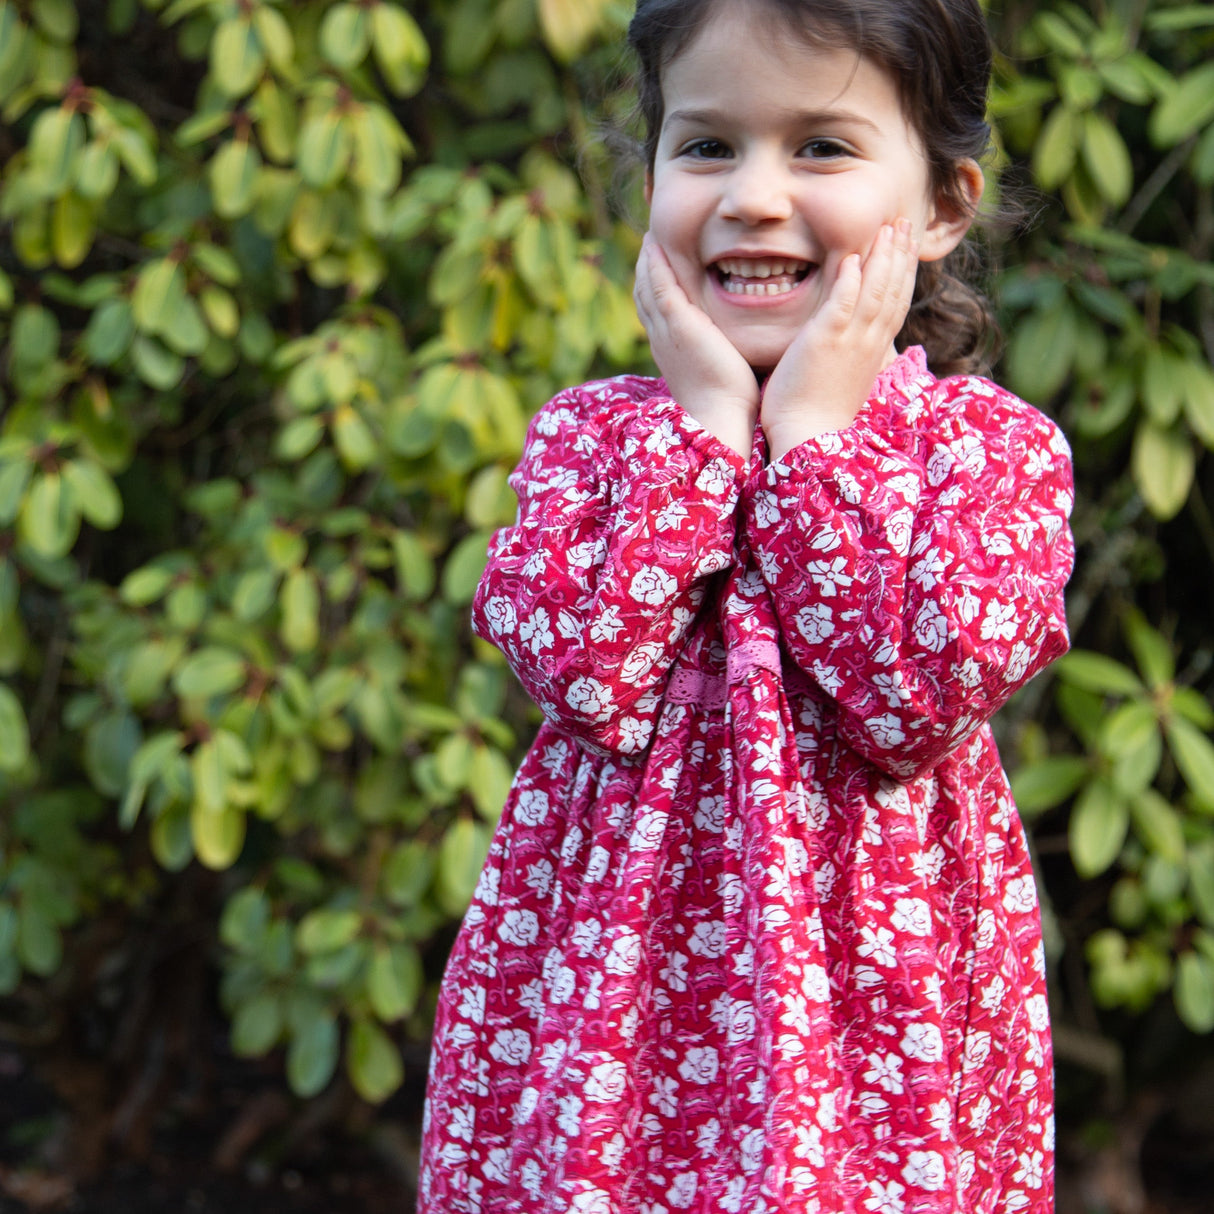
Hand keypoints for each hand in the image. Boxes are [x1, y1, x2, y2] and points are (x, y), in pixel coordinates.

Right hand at [634, 233, 758, 456]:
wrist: (720, 419)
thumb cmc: (728, 405)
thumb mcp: (721, 373)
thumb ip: (723, 354)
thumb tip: (740, 348)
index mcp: (672, 350)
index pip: (657, 312)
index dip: (655, 287)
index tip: (661, 266)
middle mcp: (662, 338)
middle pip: (644, 295)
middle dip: (646, 268)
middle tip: (651, 241)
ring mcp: (667, 330)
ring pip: (647, 286)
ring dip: (646, 259)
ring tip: (651, 235)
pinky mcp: (678, 322)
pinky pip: (659, 284)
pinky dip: (654, 262)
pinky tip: (656, 242)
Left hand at [761, 219, 918, 460]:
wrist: (806, 437)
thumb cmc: (817, 412)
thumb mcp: (844, 377)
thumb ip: (851, 353)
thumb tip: (853, 342)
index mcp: (873, 350)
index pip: (895, 304)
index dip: (903, 272)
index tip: (906, 246)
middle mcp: (869, 343)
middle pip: (893, 291)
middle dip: (900, 255)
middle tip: (905, 223)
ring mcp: (850, 342)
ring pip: (875, 292)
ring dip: (883, 258)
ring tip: (888, 228)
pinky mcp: (826, 343)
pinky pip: (843, 305)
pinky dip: (850, 281)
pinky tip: (852, 258)